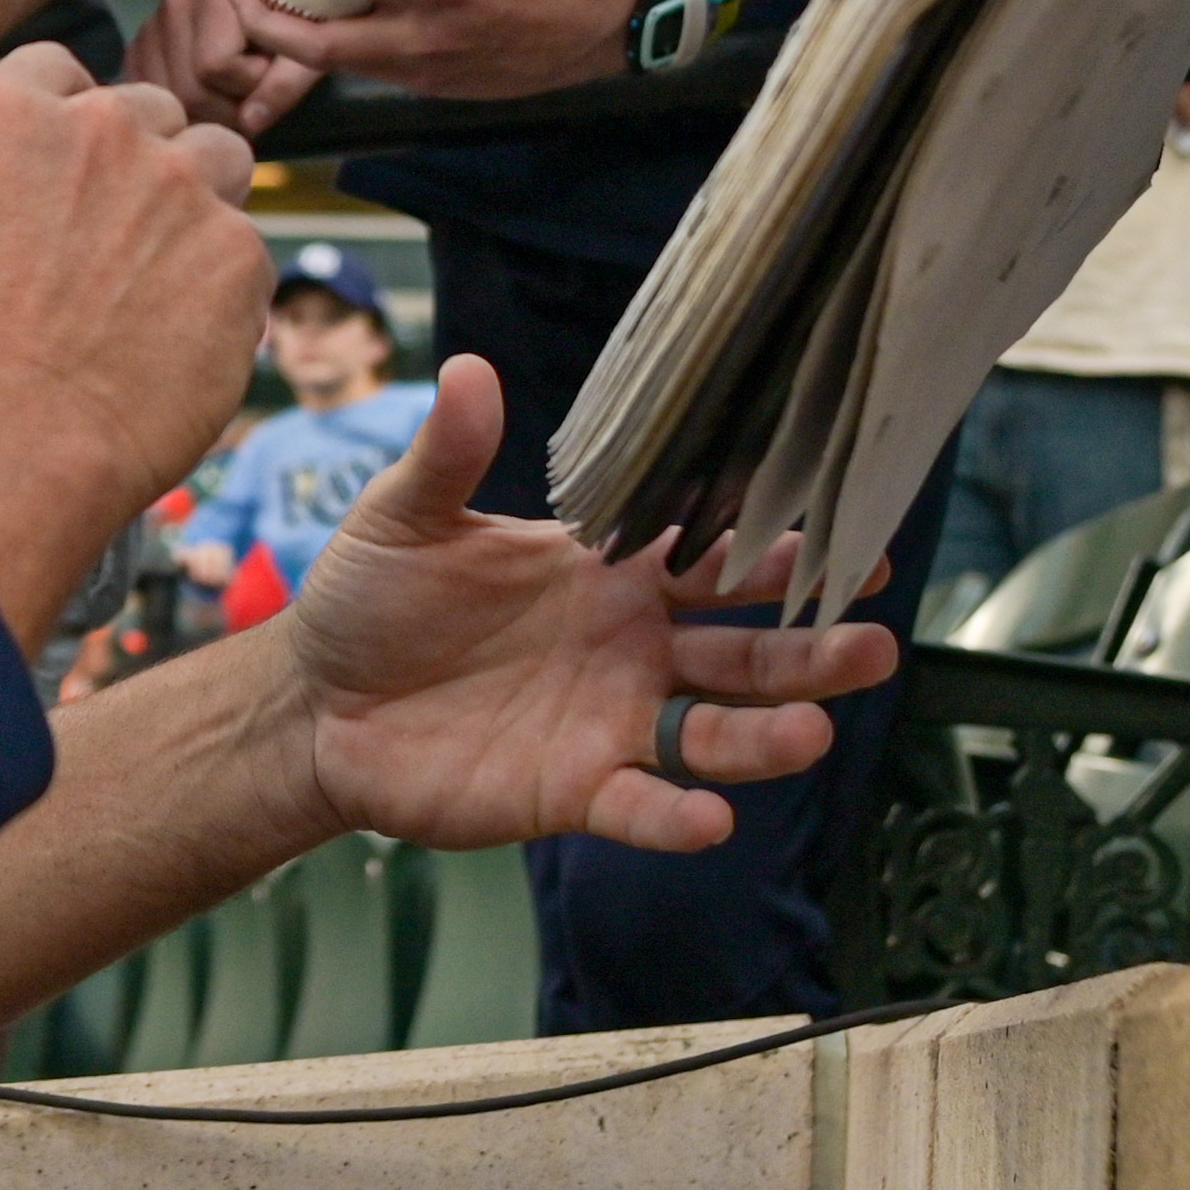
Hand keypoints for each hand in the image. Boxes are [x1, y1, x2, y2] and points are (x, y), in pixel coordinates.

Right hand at [0, 49, 263, 632]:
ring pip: (222, 159)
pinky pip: (246, 248)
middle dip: (146, 162)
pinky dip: (222, 287)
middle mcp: (101, 126)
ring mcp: (180, 182)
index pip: (61, 70)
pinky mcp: (240, 247)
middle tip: (123, 240)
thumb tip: (56, 184)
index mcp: (11, 113)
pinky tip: (176, 340)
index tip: (76, 163)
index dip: (72, 118)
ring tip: (160, 285)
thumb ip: (12, 179)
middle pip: (154, 109)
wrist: (18, 440)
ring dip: (202, 205)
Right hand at [128, 0, 322, 140]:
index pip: (214, 65)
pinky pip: (152, 102)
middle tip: (252, 94)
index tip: (269, 70)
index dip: (249, 84)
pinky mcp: (136, 51)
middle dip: (227, 109)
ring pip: (168, 102)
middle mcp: (173, 5)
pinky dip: (181, 112)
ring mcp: (148, 29)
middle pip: (187, 90)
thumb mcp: (307, 52)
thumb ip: (284, 84)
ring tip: (231, 94)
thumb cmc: (293, 26)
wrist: (266, 1)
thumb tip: (248, 124)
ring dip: (205, 114)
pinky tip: (206, 99)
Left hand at [231, 0, 638, 100]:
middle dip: (268, 26)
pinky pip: (367, 71)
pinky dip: (332, 53)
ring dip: (291, 45)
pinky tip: (312, 28)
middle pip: (321, 45)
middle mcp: (424, 38)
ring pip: (338, 67)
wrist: (590, 25)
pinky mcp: (430, 89)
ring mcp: (425, 72)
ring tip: (259, 13)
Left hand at [279, 359, 898, 854]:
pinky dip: (676, 816)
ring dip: (767, 736)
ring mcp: (611, 722)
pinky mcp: (574, 790)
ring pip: (714, 733)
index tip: (851, 538)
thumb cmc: (371, 599)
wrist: (316, 701)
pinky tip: (708, 818)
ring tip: (812, 730)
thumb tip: (468, 370)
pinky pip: (640, 806)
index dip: (778, 550)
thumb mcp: (405, 517)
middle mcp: (631, 649)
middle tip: (873, 640)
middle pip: (744, 652)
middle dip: (812, 650)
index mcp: (607, 573)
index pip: (712, 556)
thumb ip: (448, 454)